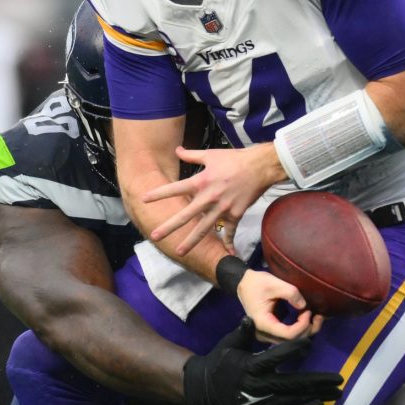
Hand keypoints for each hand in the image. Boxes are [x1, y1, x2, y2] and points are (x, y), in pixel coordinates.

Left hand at [144, 145, 285, 254]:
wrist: (261, 166)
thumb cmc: (235, 159)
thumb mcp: (211, 154)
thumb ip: (191, 155)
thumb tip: (177, 150)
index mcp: (201, 181)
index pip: (175, 189)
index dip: (159, 194)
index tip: (144, 200)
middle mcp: (209, 197)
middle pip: (186, 215)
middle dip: (169, 226)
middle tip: (155, 236)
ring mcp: (223, 208)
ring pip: (204, 228)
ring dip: (191, 241)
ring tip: (179, 251)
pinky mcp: (236, 214)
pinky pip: (231, 231)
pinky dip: (229, 243)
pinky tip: (228, 254)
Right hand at [181, 320, 342, 404]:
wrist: (205, 391)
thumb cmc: (219, 362)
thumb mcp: (228, 344)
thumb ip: (242, 333)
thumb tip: (248, 318)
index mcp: (250, 366)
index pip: (275, 355)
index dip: (293, 349)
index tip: (309, 342)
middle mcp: (258, 385)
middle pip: (293, 382)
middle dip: (318, 381)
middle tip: (339, 379)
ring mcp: (261, 401)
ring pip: (293, 398)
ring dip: (317, 395)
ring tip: (337, 392)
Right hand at [237, 267, 316, 341]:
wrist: (244, 284)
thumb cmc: (256, 284)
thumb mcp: (274, 284)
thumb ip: (291, 293)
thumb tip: (304, 305)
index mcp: (263, 323)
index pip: (288, 334)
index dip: (302, 325)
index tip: (308, 311)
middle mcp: (265, 333)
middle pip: (291, 341)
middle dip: (308, 330)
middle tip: (318, 315)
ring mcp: (268, 334)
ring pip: (291, 340)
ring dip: (306, 330)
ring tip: (316, 316)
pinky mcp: (272, 331)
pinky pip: (288, 335)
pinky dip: (300, 328)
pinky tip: (307, 317)